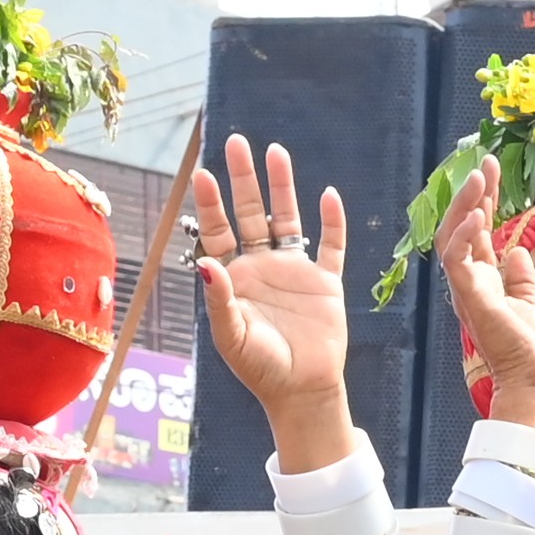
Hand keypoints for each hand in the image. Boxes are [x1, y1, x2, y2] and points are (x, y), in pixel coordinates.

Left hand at [193, 135, 360, 455]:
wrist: (303, 391)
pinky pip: (330, 246)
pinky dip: (331, 223)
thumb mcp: (232, 337)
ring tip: (276, 151)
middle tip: (236, 142)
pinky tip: (329, 196)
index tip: (204, 173)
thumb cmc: (260, 368)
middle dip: (244, 179)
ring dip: (282, 187)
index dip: (212, 203)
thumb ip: (220, 300)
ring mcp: (295, 271)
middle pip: (251, 213)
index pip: (219, 230)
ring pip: (287, 219)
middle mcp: (262, 266)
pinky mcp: (326, 282)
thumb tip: (206, 264)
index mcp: (235, 277)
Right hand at [438, 182, 534, 424]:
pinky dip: (464, 236)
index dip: (483, 198)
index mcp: (484, 280)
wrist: (533, 383)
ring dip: (464, 205)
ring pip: (452, 237)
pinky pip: (456, 261)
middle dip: (472, 192)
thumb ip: (521, 280)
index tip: (490, 167)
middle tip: (483, 160)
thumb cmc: (532, 353)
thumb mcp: (530, 305)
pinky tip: (478, 216)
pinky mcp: (470, 299)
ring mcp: (467, 289)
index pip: (478, 230)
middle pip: (462, 226)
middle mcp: (470, 281)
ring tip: (478, 176)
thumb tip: (518, 252)